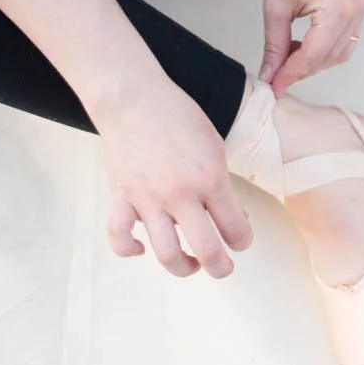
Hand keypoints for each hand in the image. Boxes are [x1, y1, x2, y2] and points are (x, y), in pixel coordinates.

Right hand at [90, 73, 251, 278]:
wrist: (133, 97)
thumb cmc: (178, 116)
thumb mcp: (215, 146)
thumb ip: (224, 185)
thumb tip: (233, 217)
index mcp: (211, 179)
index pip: (236, 228)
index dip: (243, 241)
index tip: (240, 239)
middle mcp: (181, 194)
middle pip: (207, 250)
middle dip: (221, 267)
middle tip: (222, 267)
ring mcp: (149, 199)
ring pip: (166, 254)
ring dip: (182, 268)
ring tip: (189, 263)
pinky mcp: (122, 197)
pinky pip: (120, 237)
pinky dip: (129, 249)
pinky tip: (141, 247)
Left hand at [261, 0, 363, 95]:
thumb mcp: (275, 5)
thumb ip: (274, 45)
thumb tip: (269, 74)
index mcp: (337, 10)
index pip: (312, 56)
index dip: (290, 75)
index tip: (273, 88)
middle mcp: (355, 11)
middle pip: (328, 59)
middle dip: (301, 70)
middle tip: (275, 74)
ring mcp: (360, 9)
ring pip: (338, 54)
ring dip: (313, 61)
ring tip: (286, 56)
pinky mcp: (358, 6)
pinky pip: (343, 40)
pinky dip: (323, 49)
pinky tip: (300, 44)